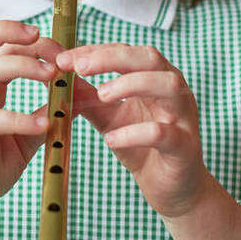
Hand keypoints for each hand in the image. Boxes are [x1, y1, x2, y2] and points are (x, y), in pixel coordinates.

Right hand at [0, 20, 55, 234]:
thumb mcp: (22, 143)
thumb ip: (43, 118)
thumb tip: (76, 99)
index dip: (26, 37)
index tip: (59, 49)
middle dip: (10, 31)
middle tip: (46, 43)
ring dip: (20, 67)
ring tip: (52, 77)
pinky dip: (18, 118)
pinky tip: (43, 126)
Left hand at [54, 42, 209, 218]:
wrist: (171, 188)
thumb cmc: (141, 146)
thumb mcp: (108, 117)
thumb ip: (86, 97)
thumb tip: (55, 76)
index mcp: (154, 77)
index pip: (126, 51)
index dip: (94, 51)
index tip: (63, 59)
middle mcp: (174, 90)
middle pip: (149, 58)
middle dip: (112, 59)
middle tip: (80, 68)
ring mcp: (184, 116)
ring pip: (167, 85)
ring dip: (131, 84)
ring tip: (100, 94)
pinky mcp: (185, 146)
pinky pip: (163, 132)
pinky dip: (134, 133)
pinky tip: (111, 139)